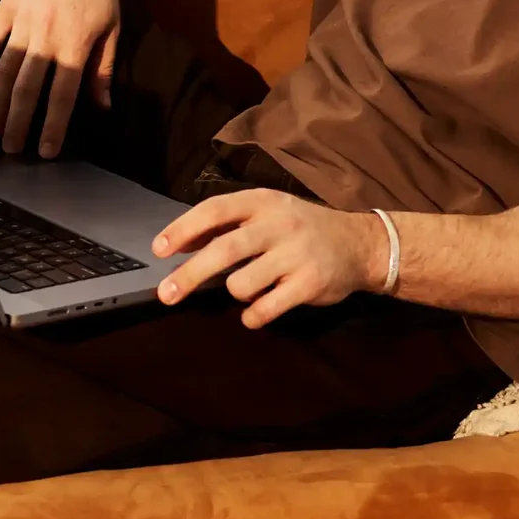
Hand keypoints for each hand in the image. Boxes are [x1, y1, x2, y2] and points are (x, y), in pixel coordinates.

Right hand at [0, 0, 121, 157]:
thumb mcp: (112, 27)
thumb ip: (103, 68)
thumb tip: (102, 106)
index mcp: (75, 44)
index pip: (61, 94)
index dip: (52, 125)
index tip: (45, 151)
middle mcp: (45, 36)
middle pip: (27, 89)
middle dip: (17, 123)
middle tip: (11, 150)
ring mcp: (22, 21)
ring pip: (4, 70)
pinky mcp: (6, 7)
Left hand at [152, 189, 380, 328]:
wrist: (360, 244)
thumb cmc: (301, 229)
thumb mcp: (267, 213)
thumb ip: (227, 226)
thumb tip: (179, 244)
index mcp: (262, 202)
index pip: (214, 211)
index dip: (183, 229)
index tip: (159, 250)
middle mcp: (278, 224)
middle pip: (223, 250)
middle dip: (189, 275)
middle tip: (166, 294)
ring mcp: (295, 254)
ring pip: (241, 284)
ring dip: (235, 292)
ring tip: (249, 288)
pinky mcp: (309, 283)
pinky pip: (265, 309)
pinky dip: (252, 316)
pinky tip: (256, 312)